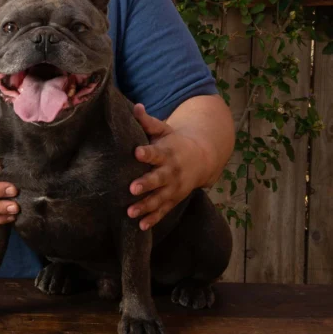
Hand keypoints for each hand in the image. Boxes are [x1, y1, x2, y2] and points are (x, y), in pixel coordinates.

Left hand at [128, 104, 205, 230]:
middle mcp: (172, 171)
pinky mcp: (173, 199)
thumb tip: (135, 106)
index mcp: (168, 152)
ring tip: (130, 212)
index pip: (156, 152)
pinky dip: (154, 219)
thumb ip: (148, 121)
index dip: (147, 153)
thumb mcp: (164, 129)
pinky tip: (141, 226)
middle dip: (146, 184)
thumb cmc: (175, 141)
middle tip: (132, 187)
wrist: (202, 157)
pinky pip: (164, 211)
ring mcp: (174, 187)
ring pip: (160, 198)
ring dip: (146, 206)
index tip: (136, 153)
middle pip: (158, 178)